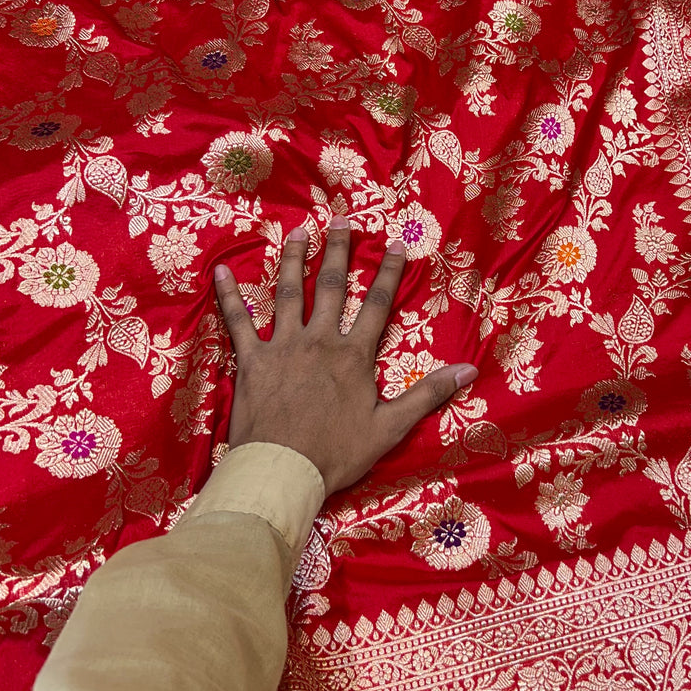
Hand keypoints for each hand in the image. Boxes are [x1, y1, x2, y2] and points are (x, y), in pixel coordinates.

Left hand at [213, 217, 477, 497]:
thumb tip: (469, 371)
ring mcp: (282, 346)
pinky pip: (237, 320)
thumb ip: (428, 394)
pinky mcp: (251, 360)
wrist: (283, 470)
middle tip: (340, 220)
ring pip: (287, 292)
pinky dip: (228, 295)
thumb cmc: (337, 453)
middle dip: (337, 251)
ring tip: (297, 232)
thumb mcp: (391, 427)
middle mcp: (319, 340)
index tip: (395, 244)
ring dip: (292, 259)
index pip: (377, 304)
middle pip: (331, 287)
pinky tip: (220, 270)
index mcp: (353, 355)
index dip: (388, 272)